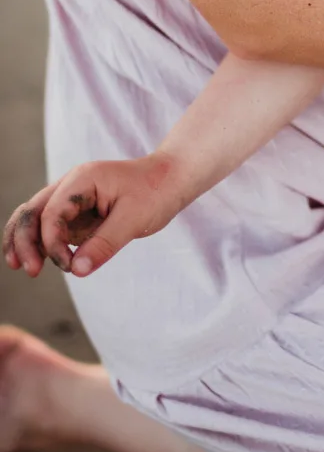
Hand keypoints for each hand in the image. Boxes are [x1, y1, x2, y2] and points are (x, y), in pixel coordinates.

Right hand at [3, 154, 185, 279]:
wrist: (172, 180)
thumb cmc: (156, 192)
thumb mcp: (134, 219)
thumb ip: (105, 244)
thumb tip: (77, 271)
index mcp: (82, 180)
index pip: (52, 213)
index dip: (52, 243)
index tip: (68, 266)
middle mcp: (71, 186)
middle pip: (32, 211)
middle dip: (24, 241)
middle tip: (30, 271)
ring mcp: (72, 199)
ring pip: (34, 218)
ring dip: (25, 241)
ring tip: (24, 267)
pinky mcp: (77, 213)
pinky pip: (50, 227)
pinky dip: (40, 243)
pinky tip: (38, 261)